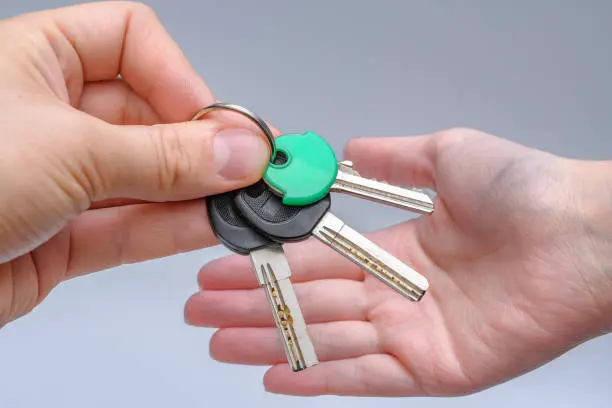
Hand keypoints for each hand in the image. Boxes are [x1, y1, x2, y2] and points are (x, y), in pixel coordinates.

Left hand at [0, 2, 270, 327]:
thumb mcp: (67, 149)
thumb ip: (162, 155)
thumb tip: (238, 149)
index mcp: (37, 60)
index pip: (132, 43)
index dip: (180, 78)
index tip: (217, 120)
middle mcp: (52, 115)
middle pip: (150, 118)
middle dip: (202, 147)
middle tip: (250, 169)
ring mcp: (62, 178)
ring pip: (147, 179)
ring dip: (197, 193)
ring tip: (243, 204)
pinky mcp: (65, 235)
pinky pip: (132, 225)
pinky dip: (174, 227)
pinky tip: (212, 225)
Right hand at [185, 127, 611, 395]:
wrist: (584, 235)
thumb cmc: (525, 190)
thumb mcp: (446, 156)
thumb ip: (390, 160)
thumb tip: (344, 151)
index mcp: (396, 251)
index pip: (315, 261)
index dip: (267, 264)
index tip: (222, 264)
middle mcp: (397, 295)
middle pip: (309, 303)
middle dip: (250, 305)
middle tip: (199, 308)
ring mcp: (412, 334)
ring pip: (325, 340)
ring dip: (269, 341)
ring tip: (217, 340)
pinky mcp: (433, 369)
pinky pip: (365, 376)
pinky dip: (319, 379)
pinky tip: (274, 376)